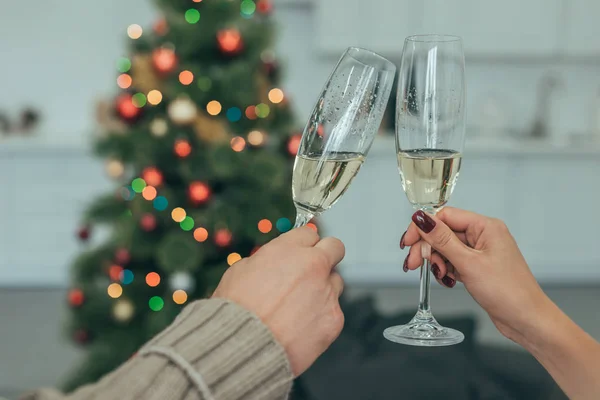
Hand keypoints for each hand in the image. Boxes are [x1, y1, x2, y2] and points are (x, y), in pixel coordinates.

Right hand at [212, 226, 344, 376]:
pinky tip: (302, 327)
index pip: (309, 233)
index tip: (300, 253)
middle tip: (314, 269)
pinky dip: (321, 317)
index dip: (303, 244)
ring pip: (336, 282)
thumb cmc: (236, 310)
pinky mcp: (334, 318)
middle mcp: (313, 266)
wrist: (244, 347)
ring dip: (323, 288)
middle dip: (326, 255)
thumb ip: (267, 260)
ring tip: (300, 307)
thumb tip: (276, 261)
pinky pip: (334, 311)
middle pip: (335, 248)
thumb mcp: (240, 270)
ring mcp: (326, 292)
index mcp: (289, 249)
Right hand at [401, 207, 549, 342]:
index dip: (423, 228)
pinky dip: (447, 270)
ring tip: (442, 277)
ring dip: (437, 262)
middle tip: (414, 264)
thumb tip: (422, 218)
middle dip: (427, 248)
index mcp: (486, 226)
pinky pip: (454, 261)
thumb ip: (442, 239)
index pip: (445, 216)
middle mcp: (484, 235)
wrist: (526, 320)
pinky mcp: (478, 266)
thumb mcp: (468, 263)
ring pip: (446, 248)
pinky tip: (450, 281)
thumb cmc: (507, 291)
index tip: (407, 243)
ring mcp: (481, 251)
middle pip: (443, 233)